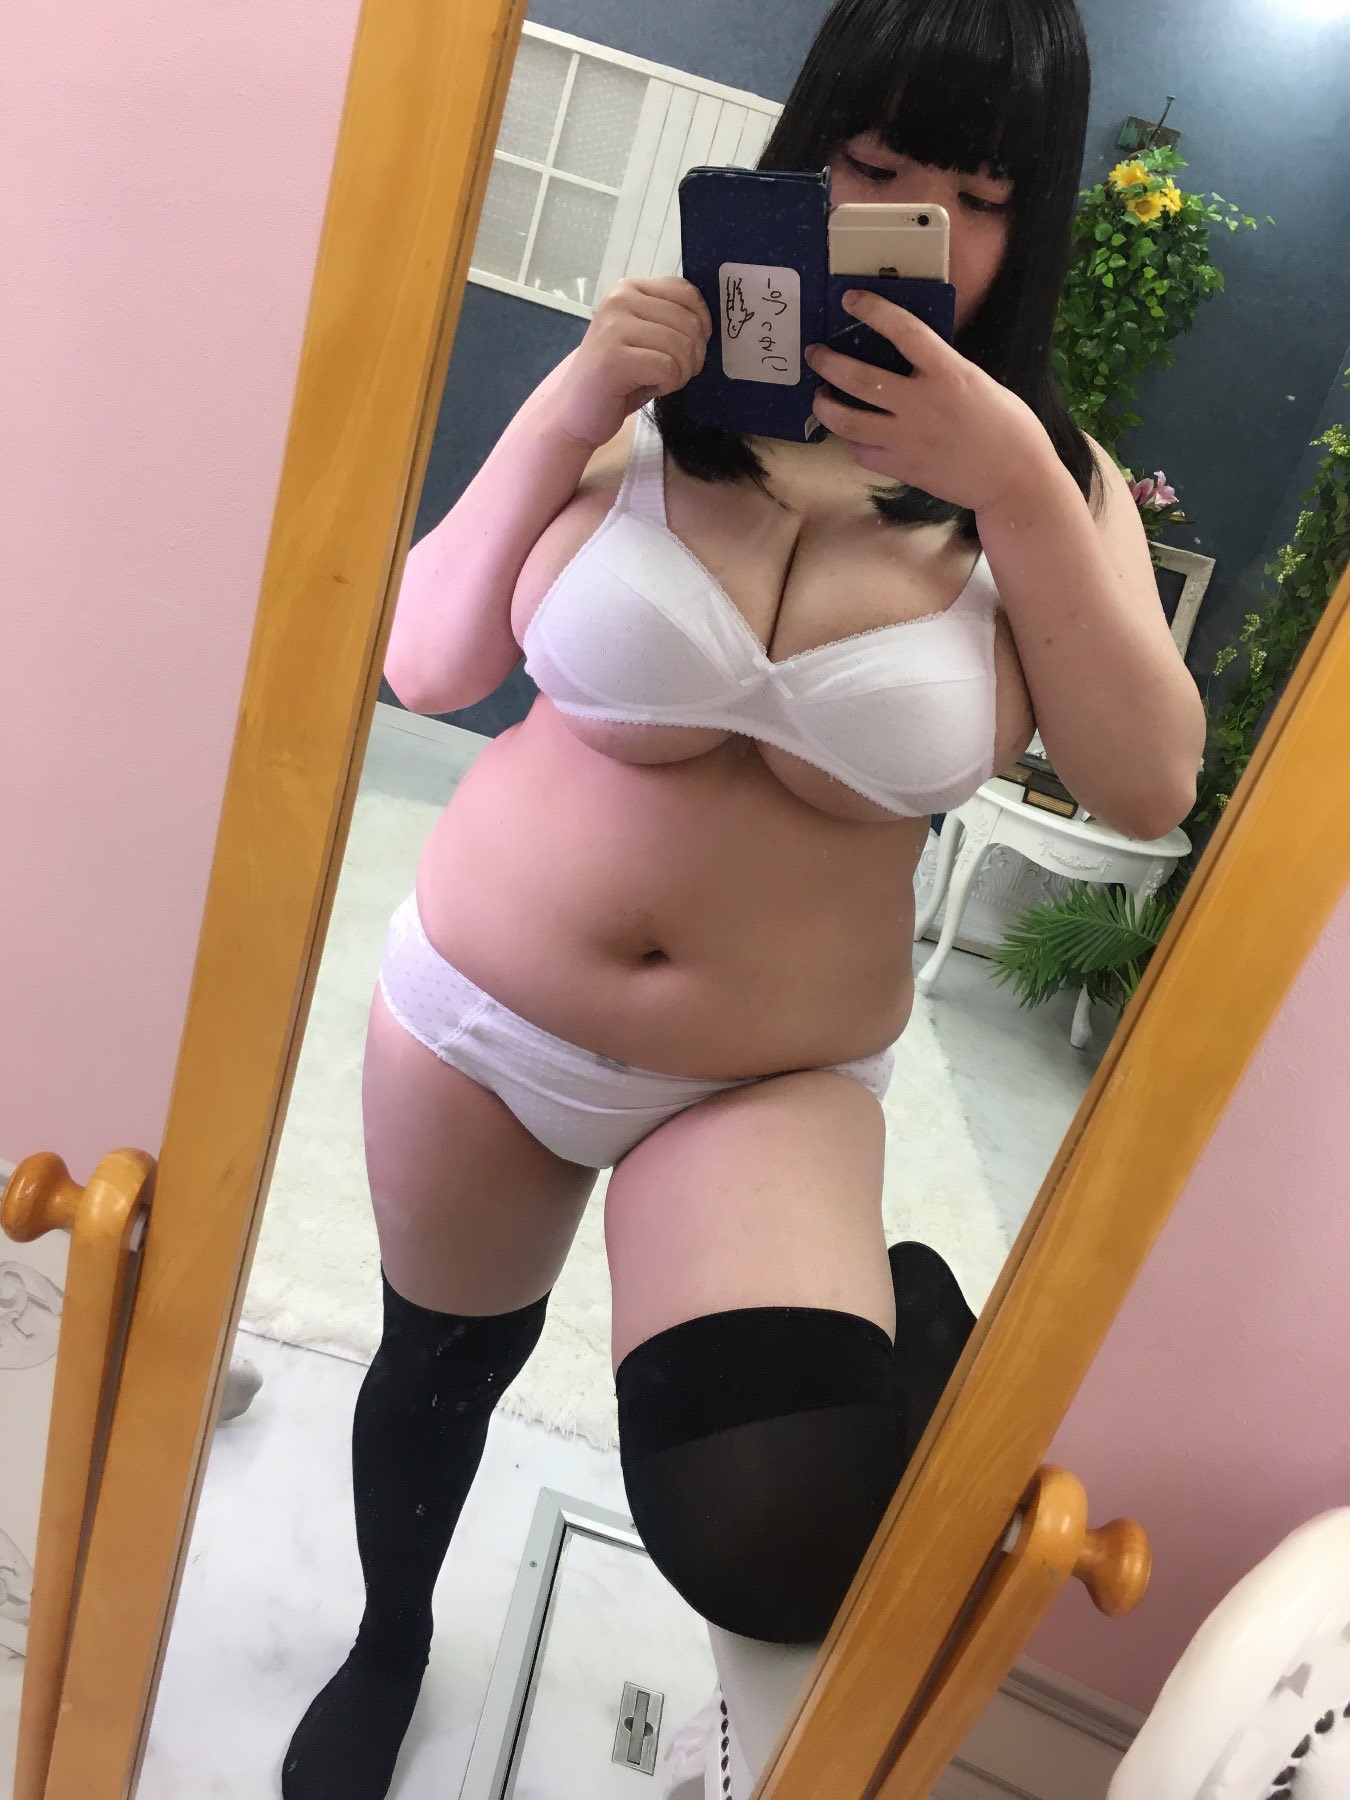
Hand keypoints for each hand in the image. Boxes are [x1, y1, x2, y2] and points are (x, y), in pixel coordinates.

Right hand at [554, 277, 711, 448]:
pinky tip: (647, 388)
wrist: (575, 414)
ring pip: (682, 346)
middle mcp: (620, 299)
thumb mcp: (647, 339)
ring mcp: (614, 327)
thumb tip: (711, 322)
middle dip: (692, 356)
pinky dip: (667, 385)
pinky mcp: (615, 358)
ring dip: (680, 373)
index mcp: (629, 289)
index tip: (688, 348)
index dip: (701, 324)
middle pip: (690, 322)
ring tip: (657, 381)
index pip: (687, 292)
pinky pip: (668, 368)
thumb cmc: (618, 380)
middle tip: (671, 373)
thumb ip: (672, 321)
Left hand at [802, 291, 1054, 515]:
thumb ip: (942, 370)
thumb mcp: (977, 382)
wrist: (1014, 480)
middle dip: (828, 363)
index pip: (903, 330)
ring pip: (848, 420)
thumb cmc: (1007, 427)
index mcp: (948, 373)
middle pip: (858, 377)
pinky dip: (852, 442)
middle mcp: (921, 402)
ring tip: (820, 398)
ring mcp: (907, 438)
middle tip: (815, 354)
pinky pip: (861, 452)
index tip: (851, 299)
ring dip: (825, 406)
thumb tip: (911, 358)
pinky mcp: (902, 468)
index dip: (873, 310)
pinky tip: (852, 435)